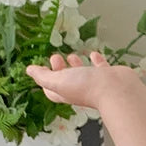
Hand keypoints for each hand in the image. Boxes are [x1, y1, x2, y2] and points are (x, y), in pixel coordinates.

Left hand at [26, 51, 142, 112]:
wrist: (116, 89)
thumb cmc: (88, 87)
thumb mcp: (58, 81)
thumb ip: (43, 76)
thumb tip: (29, 71)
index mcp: (65, 92)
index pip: (50, 87)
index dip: (44, 78)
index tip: (40, 67)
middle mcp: (79, 88)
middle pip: (65, 78)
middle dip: (59, 68)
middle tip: (55, 57)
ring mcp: (94, 81)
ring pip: (82, 72)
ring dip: (76, 63)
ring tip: (72, 55)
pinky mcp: (108, 75)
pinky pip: (100, 66)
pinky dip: (96, 59)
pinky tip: (94, 54)